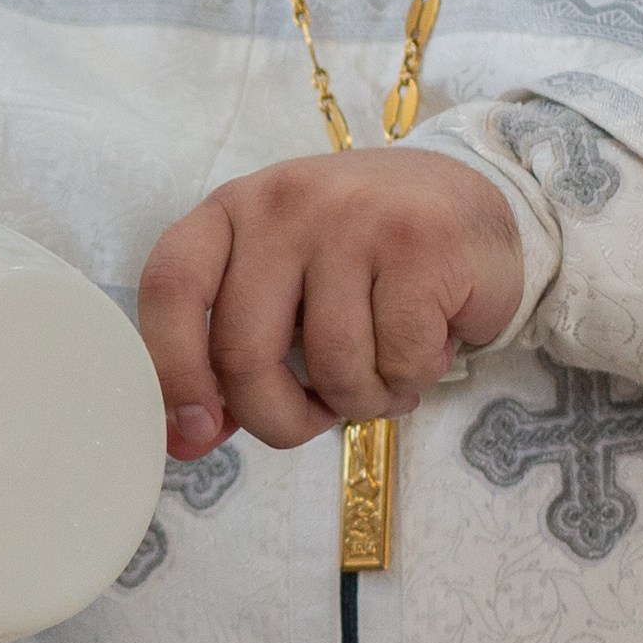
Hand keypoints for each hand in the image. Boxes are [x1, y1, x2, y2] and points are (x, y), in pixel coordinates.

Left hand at [139, 151, 524, 454]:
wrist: (472, 203)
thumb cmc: (363, 259)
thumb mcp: (283, 287)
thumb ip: (231, 354)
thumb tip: (188, 439)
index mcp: (231, 210)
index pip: (170, 288)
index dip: (174, 372)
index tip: (196, 431)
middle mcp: (283, 203)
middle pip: (243, 352)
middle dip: (279, 418)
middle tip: (318, 417)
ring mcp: (353, 218)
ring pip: (330, 366)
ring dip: (361, 400)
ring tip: (385, 370)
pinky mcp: (421, 244)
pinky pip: (398, 360)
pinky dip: (412, 379)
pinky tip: (427, 345)